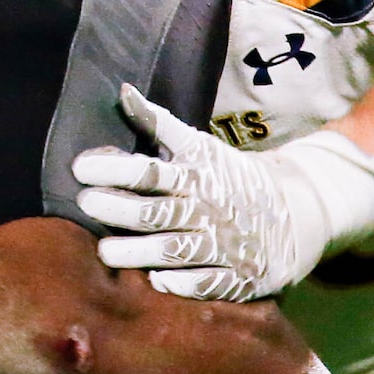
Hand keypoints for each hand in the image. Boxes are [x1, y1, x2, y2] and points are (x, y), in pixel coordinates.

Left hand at [73, 85, 336, 303]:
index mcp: (195, 174)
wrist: (294, 212)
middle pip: (157, 212)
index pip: (149, 171)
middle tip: (85, 203)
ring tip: (104, 252)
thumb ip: (158, 124)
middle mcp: (205, 209)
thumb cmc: (230, 177)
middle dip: (119, 209)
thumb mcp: (200, 147)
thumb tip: (123, 90)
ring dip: (138, 252)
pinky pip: (207, 283)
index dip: (113, 169)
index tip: (79, 167)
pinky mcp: (235, 277)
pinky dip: (182, 283)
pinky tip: (155, 282)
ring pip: (174, 250)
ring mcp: (221, 245)